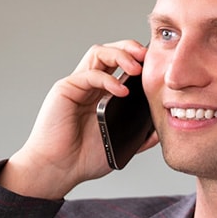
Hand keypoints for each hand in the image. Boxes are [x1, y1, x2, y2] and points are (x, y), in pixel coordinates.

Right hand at [0, 41, 153, 198]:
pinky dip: (108, 79)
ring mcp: (77, 85)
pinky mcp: (65, 89)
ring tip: (137, 66)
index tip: (156, 65)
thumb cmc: (82, 159)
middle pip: (109, 52)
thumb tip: (158, 132)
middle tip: (147, 55)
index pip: (119, 65)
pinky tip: (122, 90)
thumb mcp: (120, 146)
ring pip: (98, 54)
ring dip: (120, 54)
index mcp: (102, 95)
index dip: (137, 59)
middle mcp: (89, 85)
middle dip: (130, 48)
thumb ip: (138, 138)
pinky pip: (90, 75)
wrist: (57, 169)